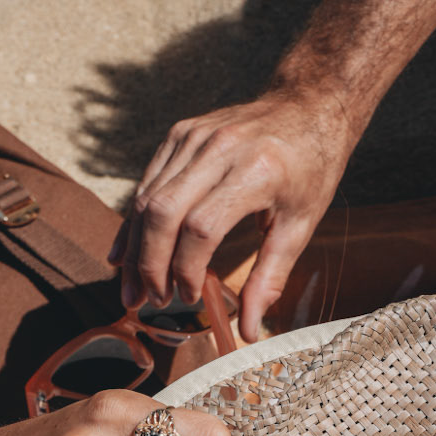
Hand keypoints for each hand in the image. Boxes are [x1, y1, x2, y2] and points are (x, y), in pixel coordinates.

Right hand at [113, 90, 351, 343]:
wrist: (306, 105)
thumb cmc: (310, 169)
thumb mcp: (301, 225)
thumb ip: (270, 278)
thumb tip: (248, 331)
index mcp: (254, 171)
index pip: (201, 227)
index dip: (186, 269)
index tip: (187, 298)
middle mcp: (217, 148)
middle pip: (163, 212)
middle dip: (150, 263)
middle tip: (150, 301)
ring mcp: (192, 136)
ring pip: (147, 197)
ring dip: (134, 248)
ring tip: (133, 289)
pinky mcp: (178, 134)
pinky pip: (147, 182)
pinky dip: (134, 220)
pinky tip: (125, 253)